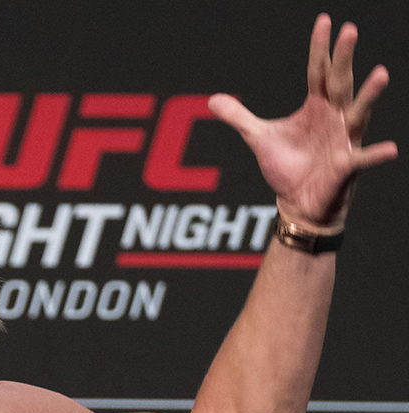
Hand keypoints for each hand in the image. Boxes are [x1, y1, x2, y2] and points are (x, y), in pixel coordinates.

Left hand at [208, 14, 396, 229]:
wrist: (298, 202)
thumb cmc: (287, 167)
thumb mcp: (258, 138)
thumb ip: (239, 117)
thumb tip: (213, 100)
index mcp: (316, 106)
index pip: (318, 71)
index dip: (320, 47)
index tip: (325, 20)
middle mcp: (335, 117)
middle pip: (340, 82)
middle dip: (343, 58)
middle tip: (349, 30)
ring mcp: (343, 140)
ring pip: (359, 113)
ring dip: (369, 95)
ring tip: (380, 73)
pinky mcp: (345, 166)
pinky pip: (362, 159)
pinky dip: (376, 154)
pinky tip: (390, 149)